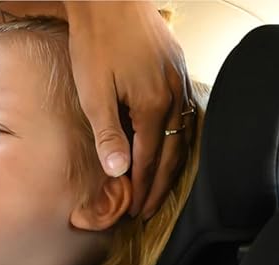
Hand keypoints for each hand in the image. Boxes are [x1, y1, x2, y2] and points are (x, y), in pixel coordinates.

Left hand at [65, 1, 189, 216]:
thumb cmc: (96, 40)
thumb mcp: (94, 91)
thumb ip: (108, 133)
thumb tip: (118, 172)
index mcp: (153, 104)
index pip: (150, 159)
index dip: (142, 188)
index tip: (135, 211)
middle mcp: (174, 95)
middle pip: (173, 152)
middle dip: (160, 184)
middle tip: (148, 209)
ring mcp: (180, 79)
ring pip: (184, 133)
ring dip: (172, 163)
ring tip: (160, 185)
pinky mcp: (178, 67)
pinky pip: (185, 112)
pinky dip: (179, 136)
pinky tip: (169, 144)